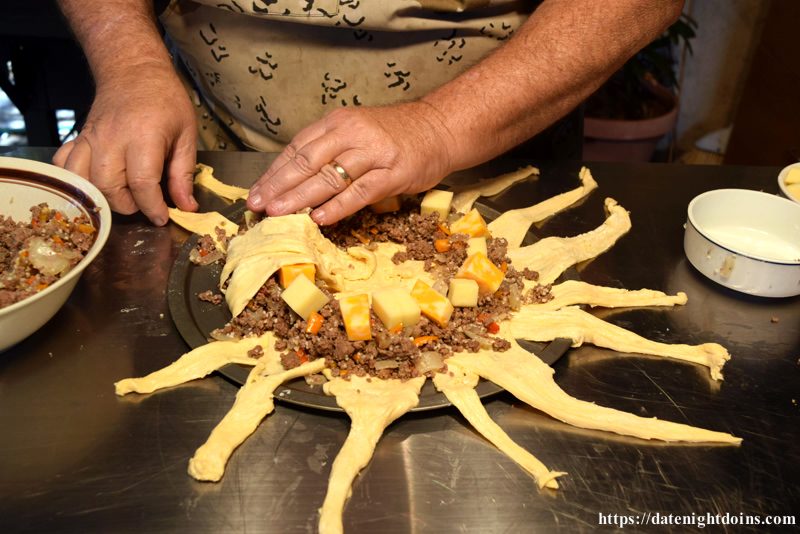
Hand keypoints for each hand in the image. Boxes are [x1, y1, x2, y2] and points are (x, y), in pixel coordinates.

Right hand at [53, 63, 197, 224]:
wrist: (133, 69)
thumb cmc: (165, 100)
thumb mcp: (186, 134)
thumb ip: (184, 173)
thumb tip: (187, 207)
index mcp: (143, 136)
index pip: (141, 183)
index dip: (152, 207)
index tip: (162, 217)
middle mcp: (112, 138)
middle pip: (108, 187)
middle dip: (127, 205)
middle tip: (143, 203)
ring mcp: (90, 138)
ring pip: (83, 180)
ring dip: (101, 197)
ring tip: (121, 196)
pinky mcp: (78, 138)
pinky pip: (64, 165)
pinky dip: (74, 180)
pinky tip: (93, 182)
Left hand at [246, 101, 455, 224]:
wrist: (439, 128)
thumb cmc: (395, 135)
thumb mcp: (357, 132)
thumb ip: (329, 151)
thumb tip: (294, 181)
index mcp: (337, 123)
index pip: (297, 148)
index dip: (274, 172)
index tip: (256, 192)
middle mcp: (352, 134)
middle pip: (307, 161)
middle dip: (279, 186)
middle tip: (259, 205)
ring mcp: (372, 153)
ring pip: (329, 177)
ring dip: (300, 197)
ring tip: (279, 213)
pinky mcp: (392, 172)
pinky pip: (359, 191)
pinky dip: (338, 206)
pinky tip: (320, 217)